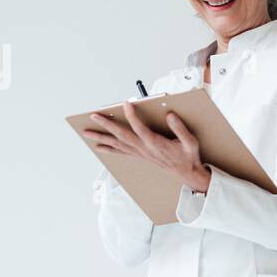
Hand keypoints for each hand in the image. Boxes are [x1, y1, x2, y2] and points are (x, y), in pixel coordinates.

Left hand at [83, 101, 212, 192]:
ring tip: (87, 132)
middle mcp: (144, 148)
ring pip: (117, 144)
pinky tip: (99, 146)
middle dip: (106, 125)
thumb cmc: (188, 156)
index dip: (132, 116)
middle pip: (121, 136)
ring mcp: (140, 152)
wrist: (186, 173)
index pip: (139, 128)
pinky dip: (108, 148)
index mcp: (155, 143)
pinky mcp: (139, 155)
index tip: (126, 103)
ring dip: (101, 138)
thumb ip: (180, 128)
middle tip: (94, 116)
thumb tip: (170, 115)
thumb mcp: (190, 142)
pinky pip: (120, 151)